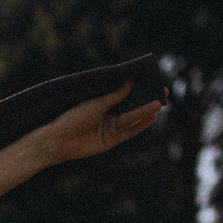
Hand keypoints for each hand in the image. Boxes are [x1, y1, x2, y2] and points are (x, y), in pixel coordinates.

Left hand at [31, 81, 166, 163]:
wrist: (60, 140)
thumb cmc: (74, 118)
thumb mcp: (96, 104)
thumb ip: (115, 96)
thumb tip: (131, 81)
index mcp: (102, 103)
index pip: (124, 94)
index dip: (138, 88)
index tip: (151, 81)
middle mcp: (108, 116)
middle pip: (131, 107)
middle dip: (146, 100)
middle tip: (162, 92)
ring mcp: (110, 129)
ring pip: (131, 119)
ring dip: (145, 112)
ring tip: (159, 104)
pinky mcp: (111, 141)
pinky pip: (128, 132)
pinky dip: (139, 126)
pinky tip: (150, 118)